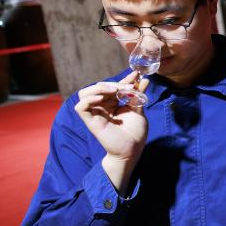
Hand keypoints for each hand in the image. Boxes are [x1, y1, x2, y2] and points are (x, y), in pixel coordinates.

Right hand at [75, 73, 148, 191]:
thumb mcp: (138, 110)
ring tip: (114, 90)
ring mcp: (94, 113)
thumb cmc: (135, 133)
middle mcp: (101, 106)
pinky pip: (81, 106)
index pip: (113, 86)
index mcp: (112, 103)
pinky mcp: (89, 121)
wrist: (132, 150)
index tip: (136, 75)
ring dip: (100, 88)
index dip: (124, 80)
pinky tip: (102, 98)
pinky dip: (89, 99)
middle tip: (128, 87)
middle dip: (114, 84)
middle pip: (100, 87)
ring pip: (86, 93)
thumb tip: (145, 79)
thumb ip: (137, 95)